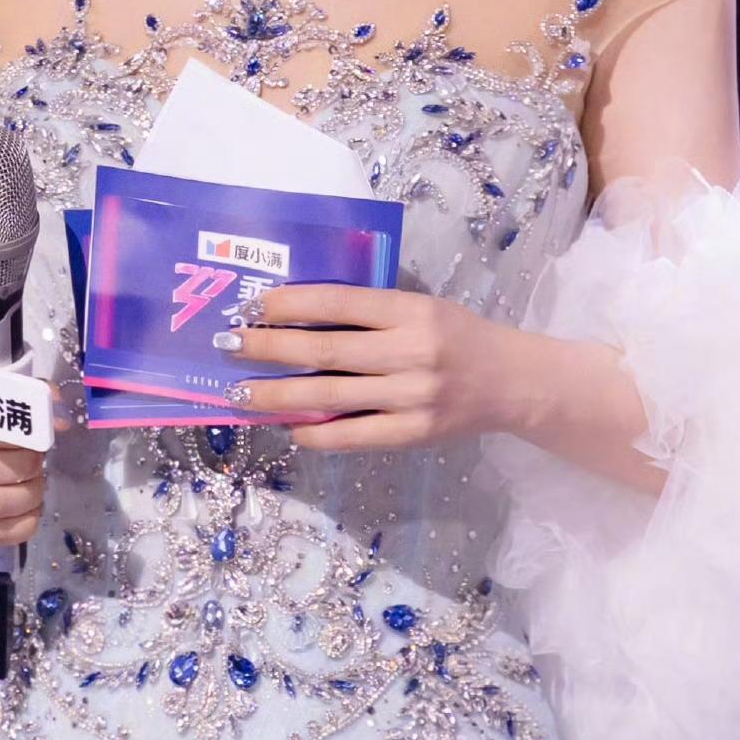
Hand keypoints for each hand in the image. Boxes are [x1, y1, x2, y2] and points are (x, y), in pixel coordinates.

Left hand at [216, 283, 525, 453]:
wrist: (511, 382)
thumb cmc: (456, 337)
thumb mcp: (420, 308)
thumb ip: (369, 313)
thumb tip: (294, 319)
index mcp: (411, 311)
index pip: (339, 303)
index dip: (290, 304)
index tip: (253, 305)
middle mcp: (410, 352)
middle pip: (325, 352)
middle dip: (269, 348)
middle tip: (228, 345)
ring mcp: (411, 396)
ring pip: (330, 396)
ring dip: (278, 395)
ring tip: (241, 394)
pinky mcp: (413, 433)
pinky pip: (353, 436)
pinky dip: (316, 432)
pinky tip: (288, 427)